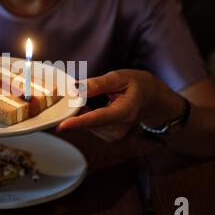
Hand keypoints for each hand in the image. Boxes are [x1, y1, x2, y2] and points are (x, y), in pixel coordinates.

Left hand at [57, 70, 183, 141]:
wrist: (153, 100)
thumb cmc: (138, 85)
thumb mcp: (120, 77)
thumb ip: (97, 84)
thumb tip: (75, 89)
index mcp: (124, 112)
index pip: (97, 119)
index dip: (78, 122)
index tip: (61, 125)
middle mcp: (119, 129)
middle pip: (88, 123)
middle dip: (73, 112)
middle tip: (62, 97)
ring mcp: (114, 135)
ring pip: (87, 125)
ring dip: (79, 113)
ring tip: (82, 98)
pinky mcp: (109, 136)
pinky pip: (89, 126)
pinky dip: (84, 117)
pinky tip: (87, 106)